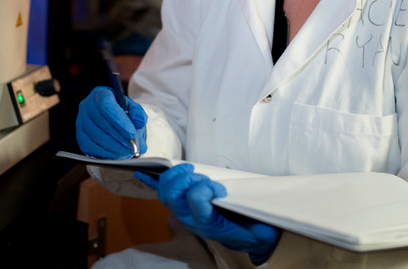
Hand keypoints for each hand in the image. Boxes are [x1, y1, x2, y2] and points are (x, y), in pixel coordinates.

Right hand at [75, 85, 147, 158]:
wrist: (114, 121)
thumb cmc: (123, 113)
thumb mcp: (134, 109)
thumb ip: (138, 113)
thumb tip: (139, 121)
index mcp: (101, 93)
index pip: (106, 105)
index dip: (119, 120)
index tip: (131, 133)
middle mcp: (87, 105)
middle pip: (101, 122)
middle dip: (118, 138)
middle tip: (132, 148)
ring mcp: (81, 121)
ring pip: (95, 136)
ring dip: (113, 147)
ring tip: (127, 152)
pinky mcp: (80, 136)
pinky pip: (90, 147)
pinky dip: (105, 153)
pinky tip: (116, 155)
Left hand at [137, 164, 279, 260]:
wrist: (244, 237)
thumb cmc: (250, 229)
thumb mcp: (258, 232)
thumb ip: (260, 231)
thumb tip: (265, 230)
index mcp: (209, 224)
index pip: (197, 202)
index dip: (205, 190)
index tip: (219, 188)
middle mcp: (191, 219)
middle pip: (173, 195)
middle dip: (184, 180)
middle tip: (199, 175)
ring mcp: (183, 211)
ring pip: (166, 191)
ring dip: (174, 176)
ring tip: (188, 170)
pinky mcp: (181, 205)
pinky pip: (161, 192)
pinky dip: (151, 181)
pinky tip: (142, 171)